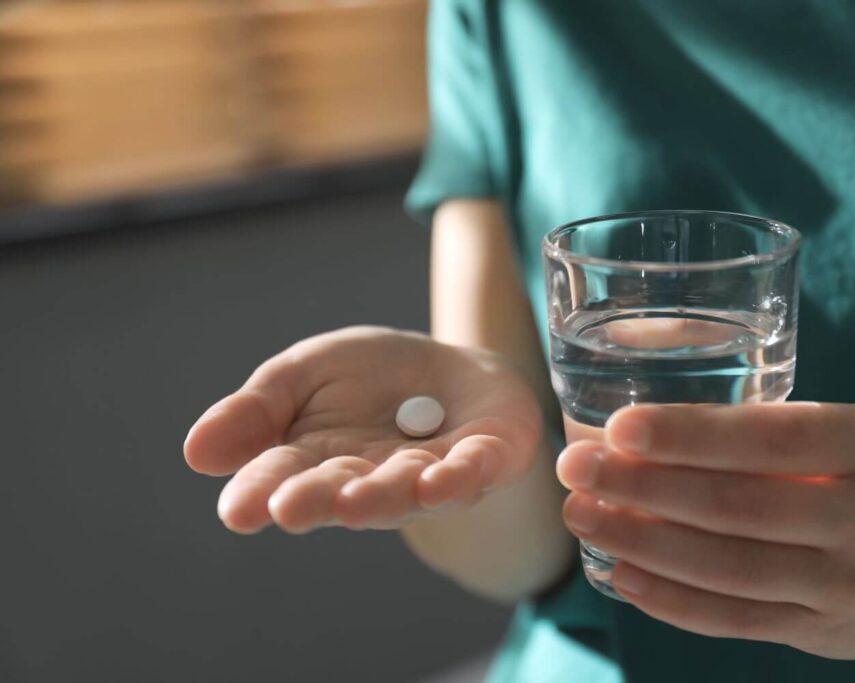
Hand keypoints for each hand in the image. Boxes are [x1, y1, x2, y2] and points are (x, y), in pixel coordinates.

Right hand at [185, 326, 540, 532]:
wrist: (453, 371)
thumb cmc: (370, 379)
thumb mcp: (306, 373)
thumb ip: (258, 409)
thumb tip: (194, 452)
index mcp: (318, 461)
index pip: (281, 478)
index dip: (259, 493)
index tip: (236, 509)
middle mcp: (371, 479)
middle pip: (341, 492)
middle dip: (317, 500)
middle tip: (289, 507)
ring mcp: (430, 475)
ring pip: (404, 491)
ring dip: (382, 496)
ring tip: (355, 500)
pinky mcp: (485, 461)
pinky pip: (471, 473)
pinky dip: (456, 479)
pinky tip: (436, 481)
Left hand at [556, 402, 854, 659]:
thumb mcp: (843, 432)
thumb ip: (761, 431)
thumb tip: (637, 431)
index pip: (770, 440)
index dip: (690, 436)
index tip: (620, 427)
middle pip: (736, 508)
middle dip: (642, 489)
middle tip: (576, 468)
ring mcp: (845, 586)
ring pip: (726, 569)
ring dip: (640, 543)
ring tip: (583, 516)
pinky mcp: (822, 634)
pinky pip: (734, 620)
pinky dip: (669, 599)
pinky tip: (619, 572)